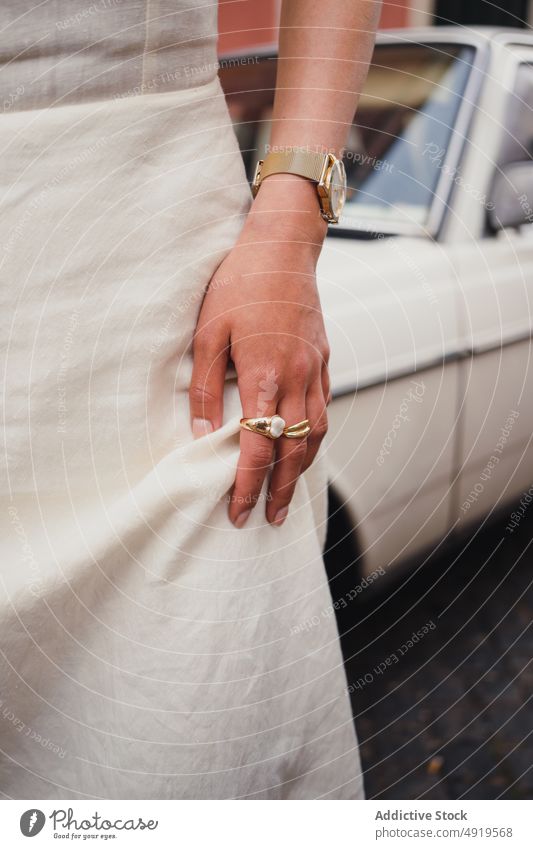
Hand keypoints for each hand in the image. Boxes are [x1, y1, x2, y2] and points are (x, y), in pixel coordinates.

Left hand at [189, 175, 330, 527]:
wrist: (283, 247)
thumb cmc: (239, 284)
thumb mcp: (207, 330)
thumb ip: (204, 386)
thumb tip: (200, 433)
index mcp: (264, 374)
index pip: (256, 446)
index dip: (246, 485)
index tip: (238, 512)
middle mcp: (297, 378)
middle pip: (293, 450)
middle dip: (279, 490)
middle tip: (269, 519)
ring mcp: (315, 369)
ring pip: (316, 433)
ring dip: (302, 469)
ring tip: (287, 494)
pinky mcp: (324, 358)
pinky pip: (324, 408)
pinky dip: (314, 435)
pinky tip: (303, 446)